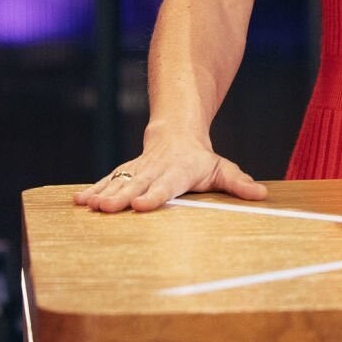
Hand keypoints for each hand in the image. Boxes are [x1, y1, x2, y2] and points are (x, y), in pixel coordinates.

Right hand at [72, 136, 267, 212]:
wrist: (176, 133)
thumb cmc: (201, 159)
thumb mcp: (222, 169)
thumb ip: (238, 183)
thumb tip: (262, 194)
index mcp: (179, 171)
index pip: (167, 185)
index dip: (155, 195)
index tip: (143, 205)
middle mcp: (155, 170)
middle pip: (138, 183)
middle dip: (123, 196)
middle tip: (108, 208)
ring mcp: (138, 170)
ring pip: (119, 180)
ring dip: (103, 193)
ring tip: (89, 206)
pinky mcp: (125, 171)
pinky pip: (108, 180)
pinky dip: (93, 189)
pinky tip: (79, 201)